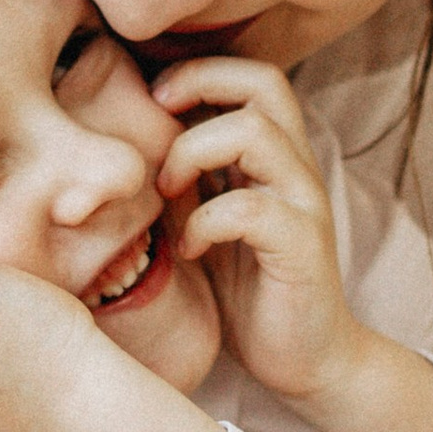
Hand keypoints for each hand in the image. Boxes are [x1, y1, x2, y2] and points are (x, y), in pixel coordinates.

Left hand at [151, 56, 369, 408]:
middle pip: (265, 85)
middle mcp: (297, 169)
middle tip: (154, 124)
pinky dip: (207, 221)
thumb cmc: (249, 290)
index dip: (202, 72)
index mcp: (276, 157)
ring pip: (257, 135)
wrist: (308, 359)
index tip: (153, 100)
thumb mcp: (204, 223)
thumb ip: (185, 182)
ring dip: (194, 152)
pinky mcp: (304, 247)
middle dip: (199, 88)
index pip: (254, 78)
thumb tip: (123, 144)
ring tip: (168, 191)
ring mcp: (304, 205)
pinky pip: (252, 210)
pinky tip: (189, 248)